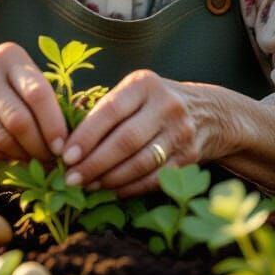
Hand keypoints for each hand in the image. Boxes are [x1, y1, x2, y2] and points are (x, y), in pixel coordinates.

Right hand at [0, 43, 67, 164]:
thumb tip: (71, 135)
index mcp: (11, 59)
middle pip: (19, 121)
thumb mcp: (21, 71)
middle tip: (53, 159)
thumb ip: (43, 95)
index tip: (64, 145)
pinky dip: (6, 157)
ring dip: (25, 156)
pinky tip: (17, 156)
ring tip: (38, 161)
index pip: (37, 93)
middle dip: (40, 146)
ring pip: (3, 139)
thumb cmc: (3, 77)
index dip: (53, 124)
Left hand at [59, 70, 217, 197]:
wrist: (209, 112)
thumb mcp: (135, 92)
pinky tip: (112, 191)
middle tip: (71, 179)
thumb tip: (67, 142)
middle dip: (94, 163)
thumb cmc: (154, 102)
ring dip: (110, 179)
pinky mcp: (189, 157)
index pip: (110, 110)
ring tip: (88, 186)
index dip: (86, 135)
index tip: (66, 155)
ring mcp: (181, 132)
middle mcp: (166, 105)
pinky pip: (155, 178)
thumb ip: (106, 110)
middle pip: (125, 140)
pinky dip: (131, 187)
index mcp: (145, 84)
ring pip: (140, 162)